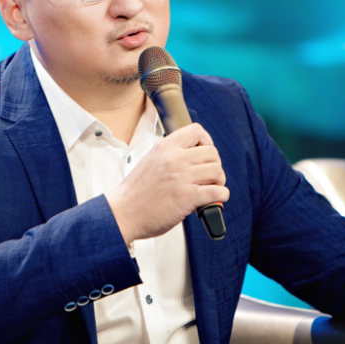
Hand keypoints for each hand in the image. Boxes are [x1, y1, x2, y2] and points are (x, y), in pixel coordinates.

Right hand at [106, 123, 229, 243]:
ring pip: (217, 171)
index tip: (204, 153)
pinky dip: (220, 197)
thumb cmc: (136, 192)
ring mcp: (181, 178)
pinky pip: (218, 192)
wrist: (123, 213)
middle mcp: (174, 159)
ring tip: (211, 188)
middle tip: (209, 176)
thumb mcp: (150, 161)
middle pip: (212, 153)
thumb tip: (192, 157)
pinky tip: (213, 200)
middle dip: (215, 165)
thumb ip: (169, 155)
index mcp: (165, 148)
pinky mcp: (187, 197)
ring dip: (219, 181)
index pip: (196, 130)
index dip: (206, 141)